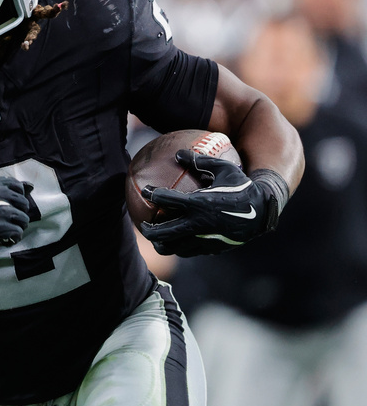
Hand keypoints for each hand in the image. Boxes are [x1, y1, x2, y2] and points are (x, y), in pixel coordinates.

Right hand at [0, 177, 31, 251]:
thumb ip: (4, 187)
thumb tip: (31, 186)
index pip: (17, 186)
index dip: (17, 197)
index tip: (9, 204)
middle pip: (23, 203)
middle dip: (19, 213)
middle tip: (7, 220)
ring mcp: (0, 212)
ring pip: (23, 219)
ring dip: (17, 226)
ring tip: (6, 230)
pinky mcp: (1, 228)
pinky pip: (18, 233)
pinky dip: (13, 238)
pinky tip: (4, 238)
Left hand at [139, 150, 279, 256]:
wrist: (263, 212)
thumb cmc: (242, 186)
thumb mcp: (224, 169)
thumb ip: (200, 161)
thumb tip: (178, 153)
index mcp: (200, 203)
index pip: (167, 199)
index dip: (152, 194)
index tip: (146, 190)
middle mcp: (199, 224)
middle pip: (163, 232)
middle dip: (148, 229)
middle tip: (143, 224)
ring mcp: (204, 239)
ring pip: (174, 248)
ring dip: (162, 243)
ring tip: (157, 238)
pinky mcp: (211, 248)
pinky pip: (189, 251)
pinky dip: (179, 248)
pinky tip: (177, 241)